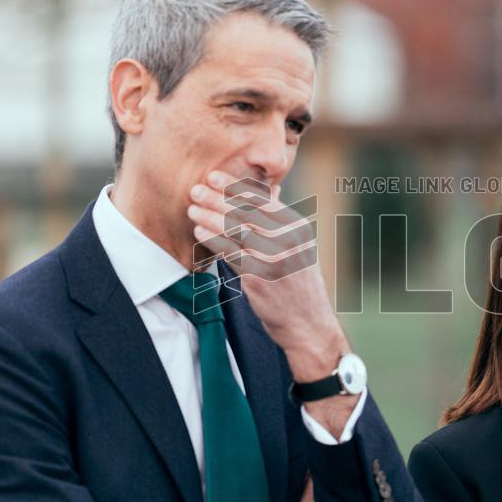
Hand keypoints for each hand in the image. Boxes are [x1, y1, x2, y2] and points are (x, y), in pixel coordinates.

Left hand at [188, 171, 356, 435]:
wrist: (309, 324)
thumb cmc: (299, 284)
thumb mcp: (299, 247)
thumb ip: (281, 221)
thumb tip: (269, 191)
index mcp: (297, 228)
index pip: (262, 199)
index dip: (235, 186)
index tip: (215, 177)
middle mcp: (287, 240)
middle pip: (245, 210)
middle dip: (217, 197)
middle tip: (196, 188)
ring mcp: (273, 258)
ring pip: (235, 229)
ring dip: (209, 216)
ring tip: (192, 208)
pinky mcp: (259, 278)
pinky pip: (230, 253)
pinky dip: (213, 239)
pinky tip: (200, 232)